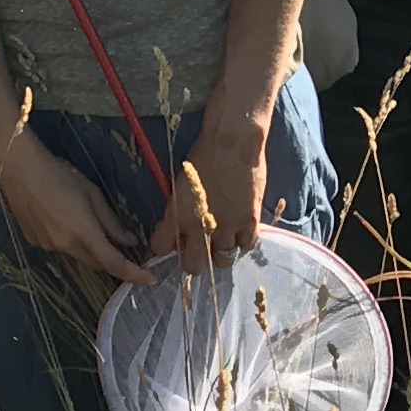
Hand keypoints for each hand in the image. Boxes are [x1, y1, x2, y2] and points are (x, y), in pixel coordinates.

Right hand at [0, 136, 153, 290]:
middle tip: (121, 242)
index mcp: (82, 232)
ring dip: (89, 247)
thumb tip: (129, 241)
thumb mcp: (92, 193)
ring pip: (77, 255)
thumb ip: (111, 222)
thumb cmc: (58, 174)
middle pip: (96, 263)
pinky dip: (70, 241)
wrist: (17, 168)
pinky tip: (62, 218)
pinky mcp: (35, 241)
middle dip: (111, 257)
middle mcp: (64, 245)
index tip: (150, 280)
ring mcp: (47, 246)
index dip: (134, 274)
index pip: (114, 263)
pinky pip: (60, 248)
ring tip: (84, 220)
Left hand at [150, 107, 269, 273]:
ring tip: (221, 240)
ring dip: (220, 253)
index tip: (171, 242)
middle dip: (194, 261)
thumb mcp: (180, 183)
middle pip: (194, 266)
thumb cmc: (203, 156)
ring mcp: (227, 228)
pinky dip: (242, 242)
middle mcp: (200, 228)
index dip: (165, 246)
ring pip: (222, 261)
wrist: (232, 143)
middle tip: (199, 249)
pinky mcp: (249, 222)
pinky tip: (240, 231)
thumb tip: (177, 225)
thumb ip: (177, 209)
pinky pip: (246, 246)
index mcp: (177, 216)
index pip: (161, 247)